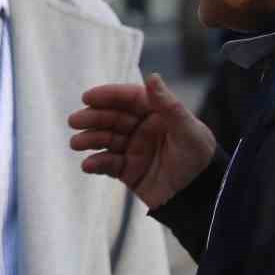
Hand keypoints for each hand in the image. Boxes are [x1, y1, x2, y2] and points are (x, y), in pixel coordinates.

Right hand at [69, 74, 216, 207]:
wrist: (199, 199)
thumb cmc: (200, 160)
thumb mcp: (188, 131)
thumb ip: (168, 105)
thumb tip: (152, 76)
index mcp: (159, 114)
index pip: (130, 99)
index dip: (109, 96)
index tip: (88, 97)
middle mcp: (144, 129)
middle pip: (113, 118)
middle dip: (93, 118)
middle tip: (74, 121)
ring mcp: (135, 149)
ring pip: (106, 140)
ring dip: (90, 139)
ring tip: (76, 143)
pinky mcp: (129, 171)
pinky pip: (108, 164)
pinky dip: (96, 163)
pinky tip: (88, 165)